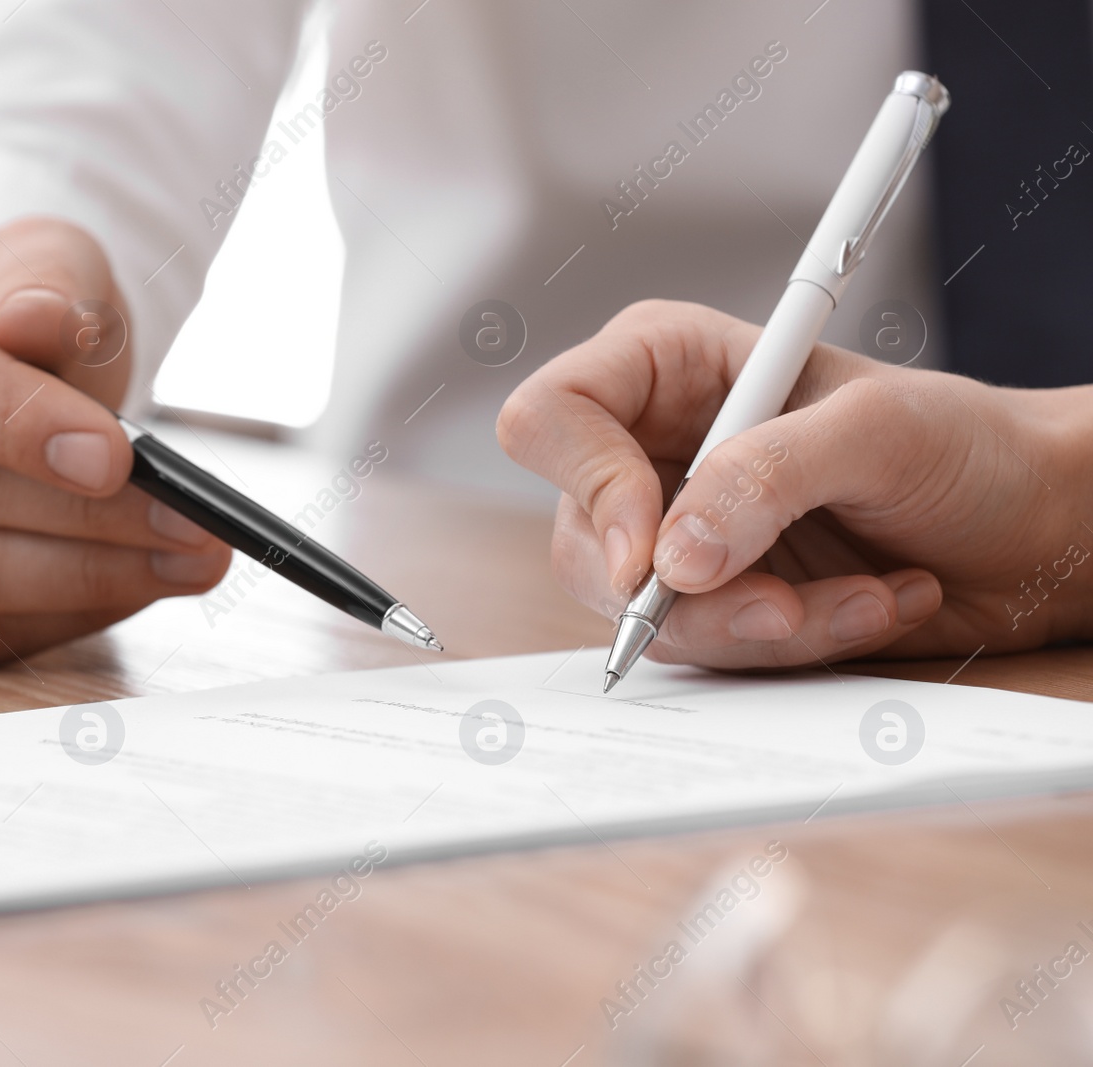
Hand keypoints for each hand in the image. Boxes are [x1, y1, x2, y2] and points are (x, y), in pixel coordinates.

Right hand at [0, 218, 230, 664]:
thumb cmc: (6, 311)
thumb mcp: (38, 260)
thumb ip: (44, 276)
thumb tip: (35, 320)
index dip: (12, 422)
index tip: (116, 458)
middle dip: (87, 518)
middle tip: (196, 525)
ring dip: (89, 579)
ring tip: (187, 560)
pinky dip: (58, 619)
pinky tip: (129, 588)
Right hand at [497, 300, 1092, 669]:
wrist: (1033, 525)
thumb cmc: (964, 443)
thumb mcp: (876, 430)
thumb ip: (767, 476)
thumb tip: (673, 558)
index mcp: (663, 368)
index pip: (553, 419)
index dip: (589, 488)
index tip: (657, 553)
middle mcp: (650, 449)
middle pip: (582, 539)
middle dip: (686, 593)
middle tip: (779, 602)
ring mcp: (675, 532)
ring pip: (641, 613)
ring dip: (759, 626)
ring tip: (866, 596)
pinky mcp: (712, 599)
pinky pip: (706, 650)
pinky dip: (791, 645)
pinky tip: (869, 605)